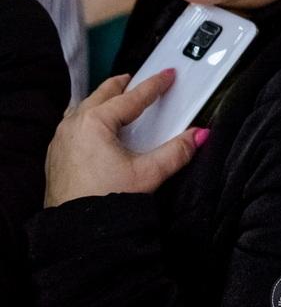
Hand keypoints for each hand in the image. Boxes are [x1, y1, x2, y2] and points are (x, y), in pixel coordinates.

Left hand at [44, 70, 206, 208]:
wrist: (74, 232)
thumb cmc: (105, 200)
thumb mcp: (149, 174)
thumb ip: (177, 151)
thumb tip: (199, 135)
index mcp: (95, 123)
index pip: (132, 97)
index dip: (154, 85)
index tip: (167, 75)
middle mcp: (73, 126)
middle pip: (102, 94)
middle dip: (123, 86)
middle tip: (139, 81)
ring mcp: (60, 140)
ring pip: (84, 108)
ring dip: (103, 101)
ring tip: (118, 102)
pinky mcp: (56, 156)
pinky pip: (72, 125)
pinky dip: (88, 119)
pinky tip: (98, 129)